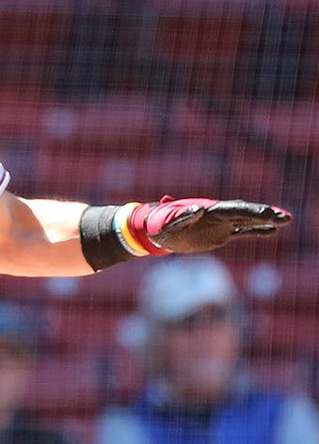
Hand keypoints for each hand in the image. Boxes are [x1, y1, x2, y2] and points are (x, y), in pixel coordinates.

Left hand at [128, 197, 291, 254]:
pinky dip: (256, 231)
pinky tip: (272, 231)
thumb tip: (198, 209)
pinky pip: (241, 231)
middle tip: (284, 216)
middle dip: (264, 215)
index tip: (266, 213)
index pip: (233, 210)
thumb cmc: (160, 225)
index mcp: (208, 210)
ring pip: (247, 221)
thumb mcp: (168, 223)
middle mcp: (218, 215)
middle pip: (245, 213)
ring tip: (286, 220)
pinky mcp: (220, 234)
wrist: (156, 231)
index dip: (250, 212)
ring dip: (266, 221)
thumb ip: (183, 216)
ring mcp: (221, 224)